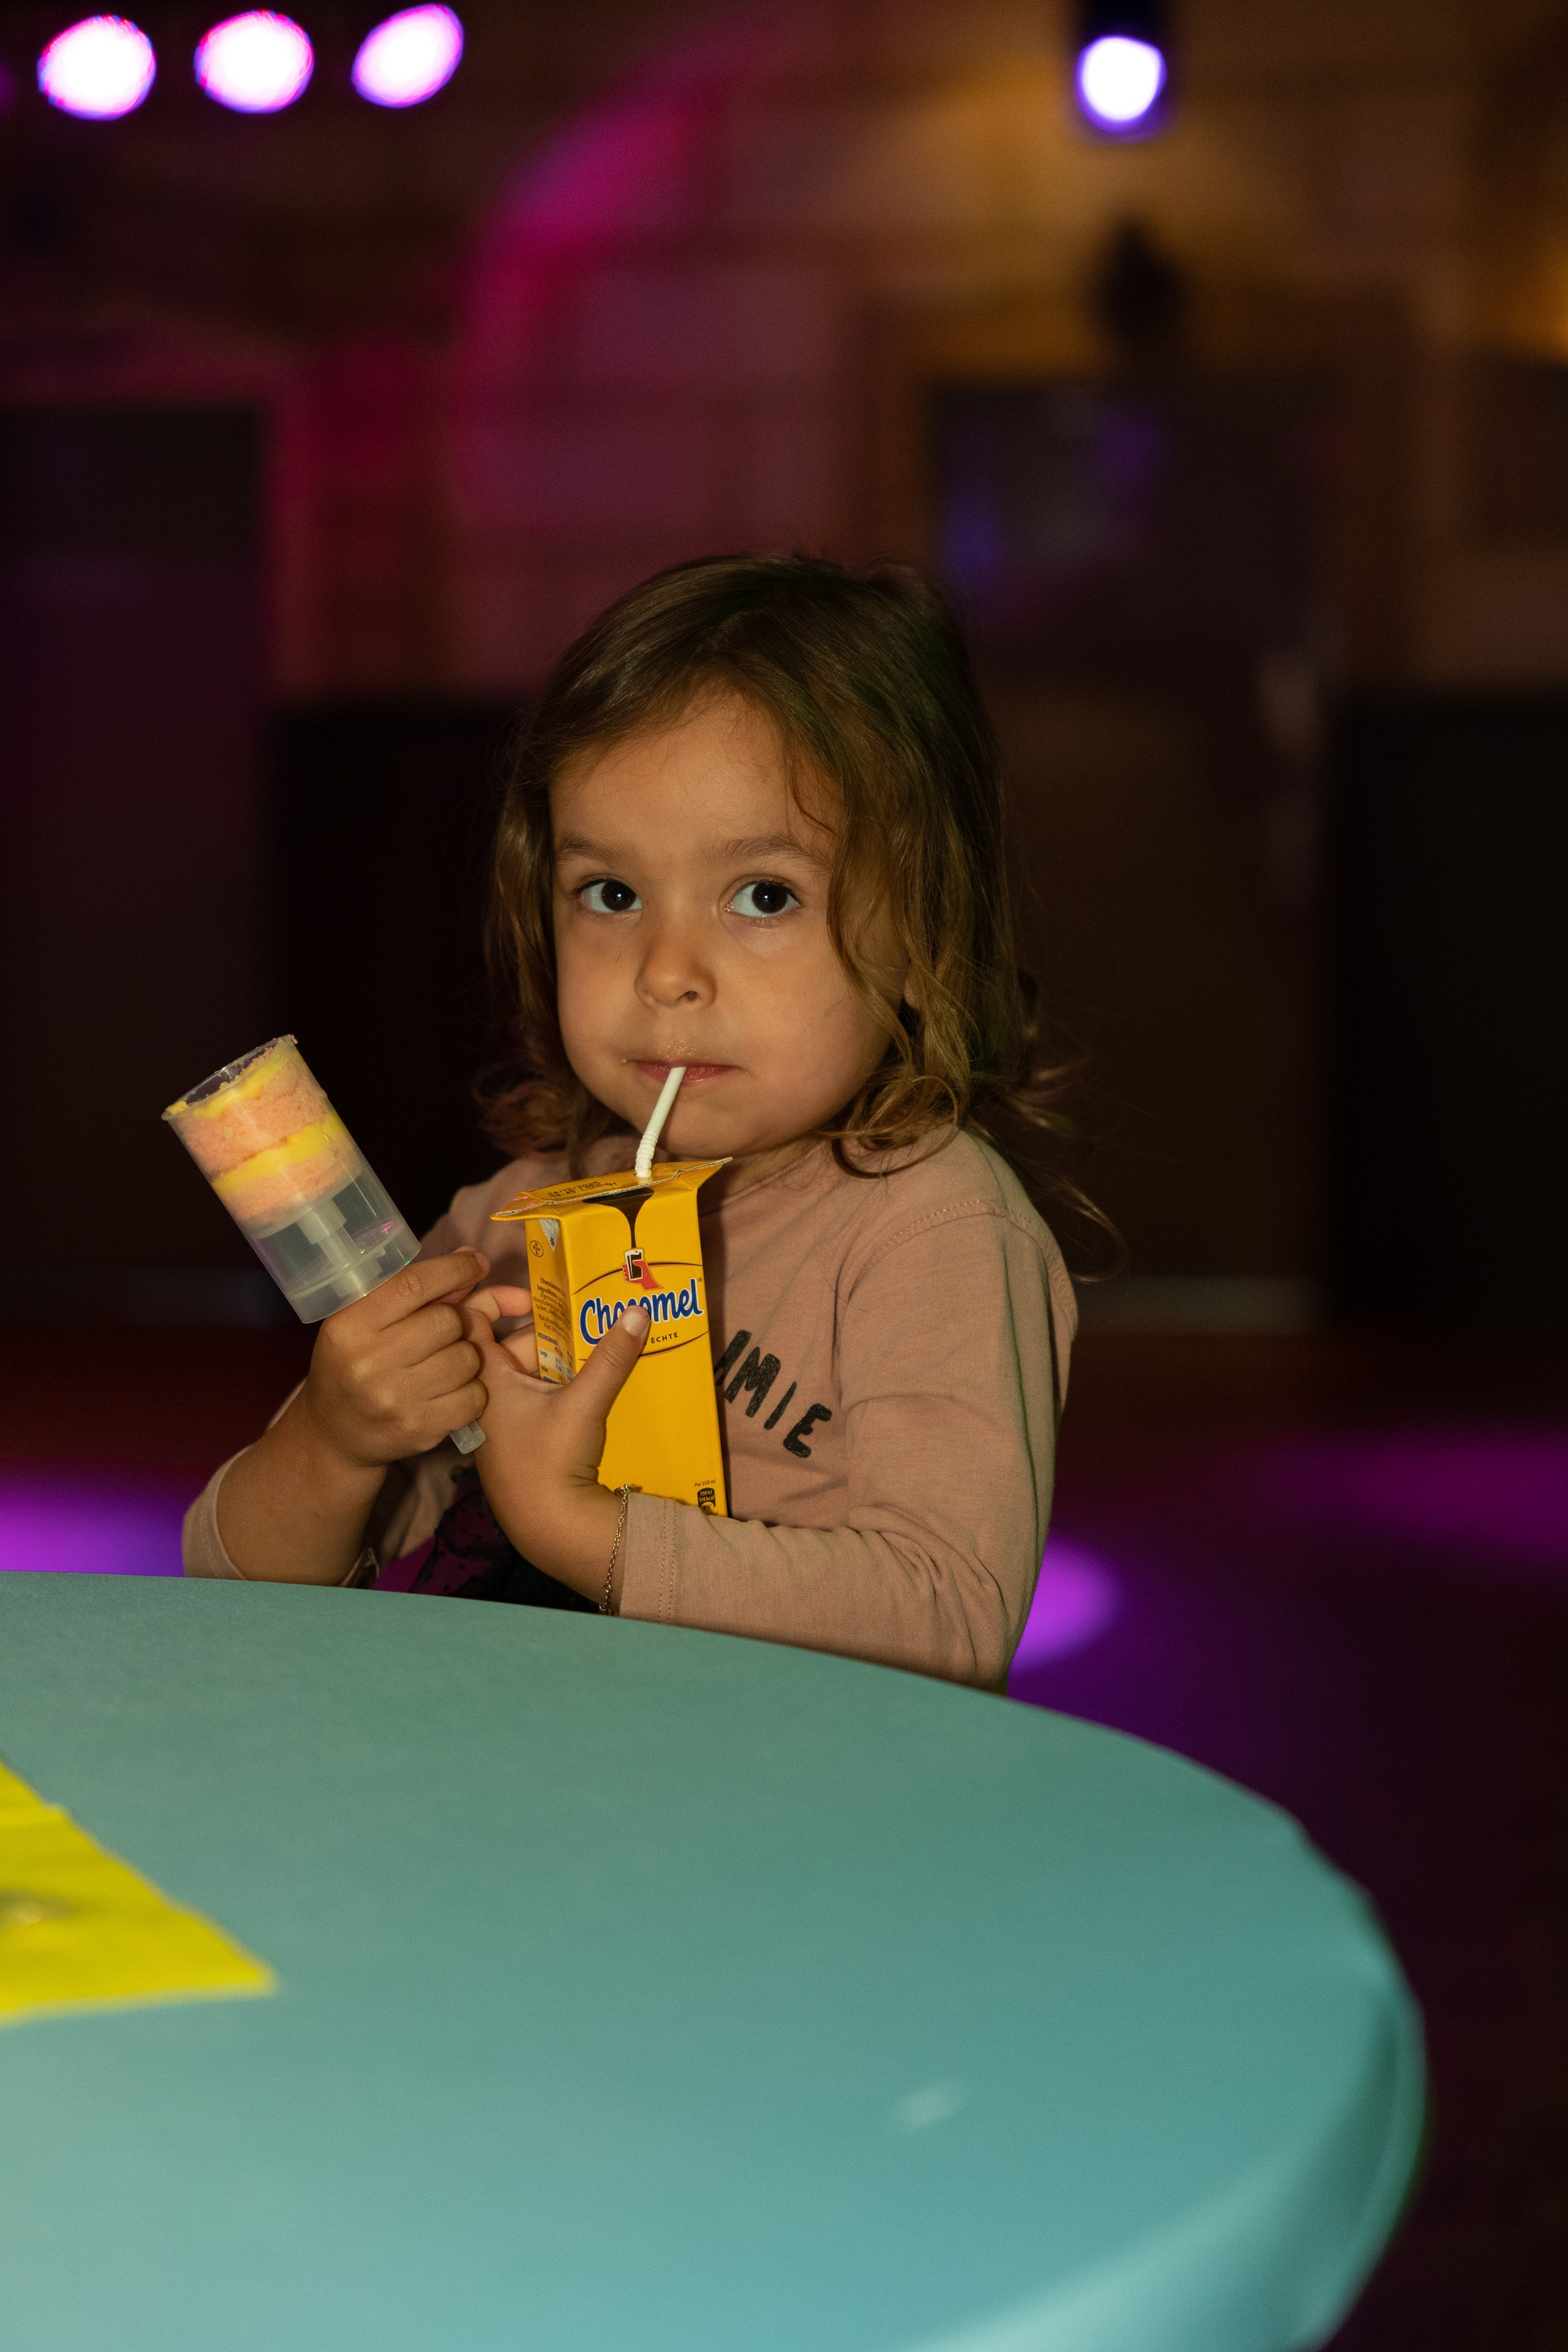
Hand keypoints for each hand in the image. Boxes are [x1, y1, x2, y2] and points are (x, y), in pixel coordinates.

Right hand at [297, 1249, 531, 1471]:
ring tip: (442, 1363)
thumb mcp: (368, 1321)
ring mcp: (394, 1399)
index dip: (453, 1269)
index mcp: (349, 1325)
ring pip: (467, 1359)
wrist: (333, 1433)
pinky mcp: (419, 1429)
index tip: (475, 1263)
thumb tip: (473, 1258)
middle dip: (454, 1322)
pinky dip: (471, 1391)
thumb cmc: (354, 1363)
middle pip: (447, 1322)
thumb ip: (420, 1290)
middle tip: (442, 1333)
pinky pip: (474, 1397)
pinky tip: (448, 1391)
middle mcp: (368, 1362)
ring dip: (465, 1357)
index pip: (412, 1284)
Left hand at [463, 1295, 651, 1600]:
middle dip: (548, 1331)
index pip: (471, 1320)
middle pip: (510, 1344)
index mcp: (485, 1379)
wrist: (550, 1529)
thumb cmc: (551, 1462)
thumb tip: (636, 1311)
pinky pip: (535, 1396)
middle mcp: (487, 1395)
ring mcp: (502, 1419)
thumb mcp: (584, 1404)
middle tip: (586, 1318)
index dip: (497, 1298)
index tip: (534, 1297)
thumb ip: (610, 1357)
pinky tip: (590, 1382)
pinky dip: (558, 1384)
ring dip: (559, 1359)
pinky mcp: (519, 1438)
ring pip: (527, 1371)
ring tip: (597, 1344)